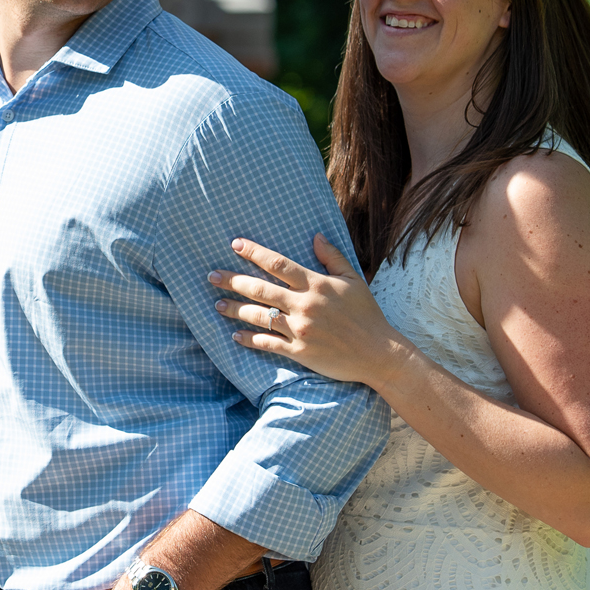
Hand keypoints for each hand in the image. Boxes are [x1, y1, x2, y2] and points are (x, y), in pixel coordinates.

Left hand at [211, 234, 399, 385]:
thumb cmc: (367, 314)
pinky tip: (235, 335)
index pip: (279, 264)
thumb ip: (332, 257)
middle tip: (211, 276)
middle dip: (233, 281)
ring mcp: (300, 330)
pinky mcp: (299, 352)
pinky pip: (268, 343)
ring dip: (235, 310)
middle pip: (260, 289)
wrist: (378, 353)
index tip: (235, 244)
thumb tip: (314, 236)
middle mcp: (305, 305)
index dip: (255, 253)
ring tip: (217, 304)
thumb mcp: (353, 281)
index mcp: (317, 285)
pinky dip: (249, 339)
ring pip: (259, 316)